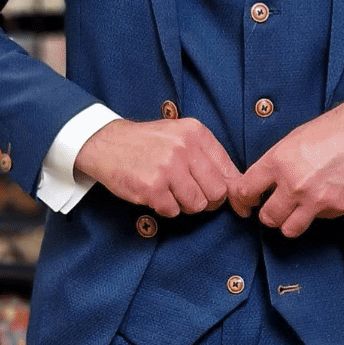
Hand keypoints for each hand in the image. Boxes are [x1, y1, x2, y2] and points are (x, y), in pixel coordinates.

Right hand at [75, 118, 239, 216]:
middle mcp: (184, 148)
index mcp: (196, 133)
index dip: (232, 192)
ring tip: (170, 192)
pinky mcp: (151, 187)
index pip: (229, 171)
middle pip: (217, 192)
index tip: (235, 205)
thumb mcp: (181, 136)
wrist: (106, 143)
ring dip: (185, 205)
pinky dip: (165, 208)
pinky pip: (173, 211)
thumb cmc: (148, 143)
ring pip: (197, 204)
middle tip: (192, 195)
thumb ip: (208, 157)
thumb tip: (237, 189)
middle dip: (207, 200)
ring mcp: (167, 168)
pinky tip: (155, 195)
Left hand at [231, 94, 343, 237]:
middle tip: (274, 208)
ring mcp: (316, 199)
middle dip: (268, 214)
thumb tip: (265, 183)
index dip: (243, 200)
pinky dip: (319, 213)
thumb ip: (276, 164)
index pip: (245, 191)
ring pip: (289, 229)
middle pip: (267, 218)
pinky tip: (326, 195)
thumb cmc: (335, 129)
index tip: (246, 203)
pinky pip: (319, 220)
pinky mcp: (336, 208)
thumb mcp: (294, 139)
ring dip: (290, 222)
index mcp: (278, 162)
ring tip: (297, 210)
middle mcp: (294, 184)